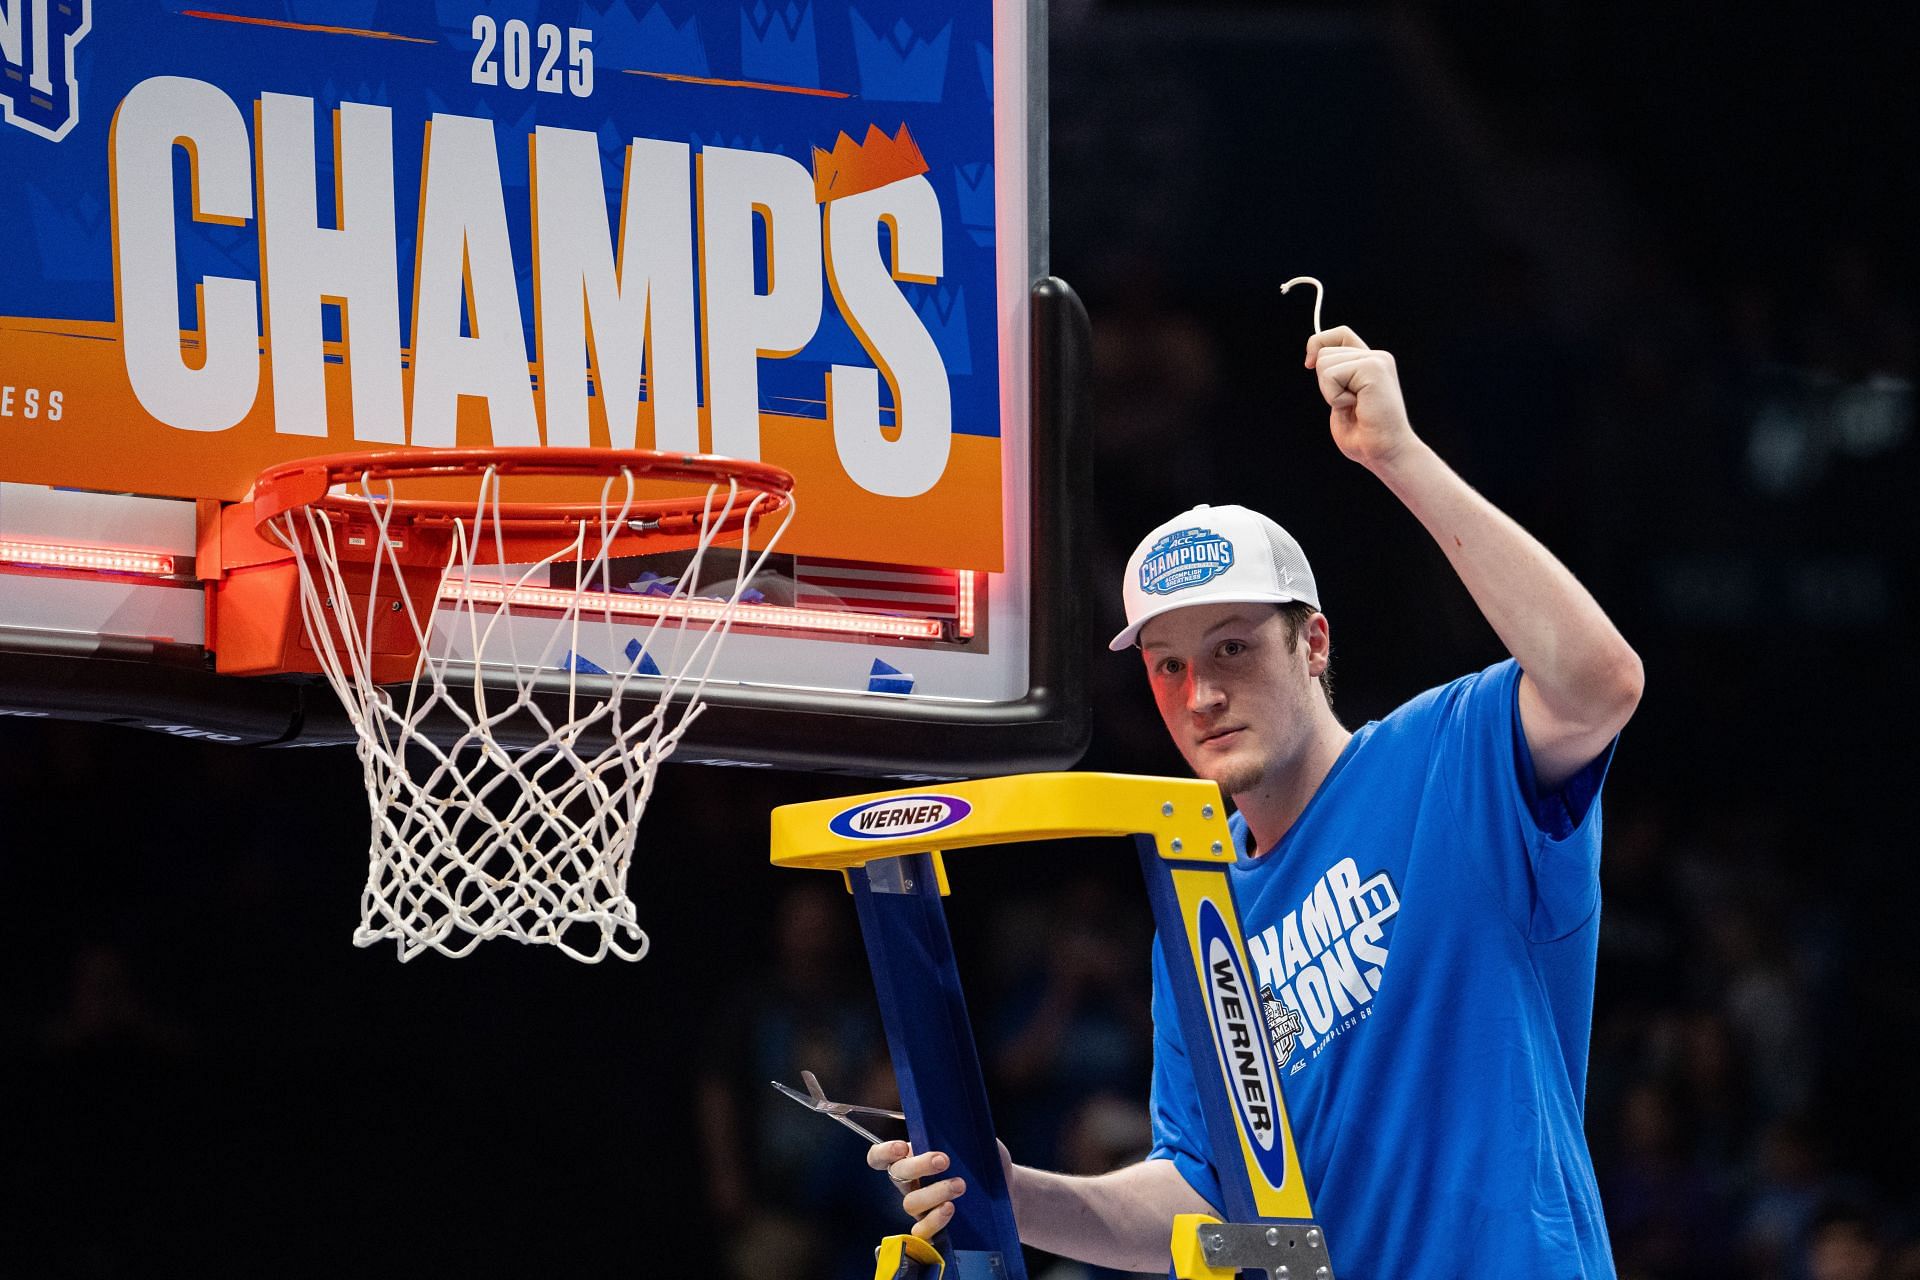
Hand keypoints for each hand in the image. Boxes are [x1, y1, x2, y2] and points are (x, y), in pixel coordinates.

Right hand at [867, 1139, 1015, 1241]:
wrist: (1007, 1188)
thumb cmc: (985, 1161)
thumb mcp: (972, 1140)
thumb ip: (958, 1131)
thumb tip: (953, 1121)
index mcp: (913, 1158)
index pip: (880, 1157)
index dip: (884, 1152)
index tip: (902, 1147)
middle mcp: (912, 1184)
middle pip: (897, 1175)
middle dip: (919, 1166)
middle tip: (944, 1161)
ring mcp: (922, 1208)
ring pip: (911, 1203)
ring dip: (934, 1192)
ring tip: (960, 1185)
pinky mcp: (935, 1229)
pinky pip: (921, 1230)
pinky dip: (933, 1220)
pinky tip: (950, 1209)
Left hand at [1305, 326, 1416, 470]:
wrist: (1385, 452)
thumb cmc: (1364, 437)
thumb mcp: (1340, 400)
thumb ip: (1334, 378)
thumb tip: (1313, 359)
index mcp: (1370, 363)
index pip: (1339, 334)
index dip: (1319, 343)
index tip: (1309, 364)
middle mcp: (1376, 357)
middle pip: (1324, 351)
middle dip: (1324, 383)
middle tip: (1349, 404)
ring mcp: (1377, 360)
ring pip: (1325, 362)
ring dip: (1330, 392)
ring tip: (1354, 406)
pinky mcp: (1374, 368)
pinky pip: (1331, 375)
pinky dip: (1335, 397)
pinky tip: (1356, 407)